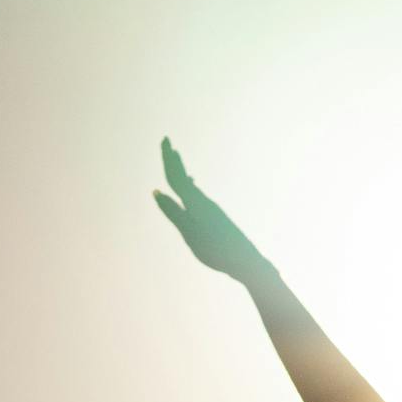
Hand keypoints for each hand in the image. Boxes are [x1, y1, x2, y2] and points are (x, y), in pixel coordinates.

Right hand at [153, 138, 273, 282]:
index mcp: (196, 203)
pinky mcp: (214, 217)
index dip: (169, 160)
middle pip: (184, 177)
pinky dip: (189, 186)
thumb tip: (156, 191)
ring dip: (181, 172)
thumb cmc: (216, 249)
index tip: (165, 141)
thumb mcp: (189, 232)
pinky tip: (192, 187)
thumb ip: (173, 212)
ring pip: (190, 185)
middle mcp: (203, 202)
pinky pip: (196, 195)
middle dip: (174, 161)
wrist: (245, 261)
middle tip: (168, 143)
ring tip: (175, 160)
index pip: (177, 177)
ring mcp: (209, 209)